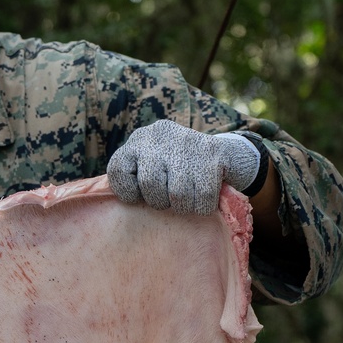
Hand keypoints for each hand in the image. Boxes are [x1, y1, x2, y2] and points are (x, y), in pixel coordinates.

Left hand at [107, 120, 260, 213]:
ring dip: (184, 207)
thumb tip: (116, 204)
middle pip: (149, 184)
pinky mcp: (212, 151)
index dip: (128, 193)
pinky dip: (203, 206)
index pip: (118, 170)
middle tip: (169, 201)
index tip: (140, 197)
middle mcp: (158, 135)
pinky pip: (203, 195)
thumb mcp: (151, 167)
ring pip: (178, 194)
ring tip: (188, 201)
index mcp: (138, 140)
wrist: (226, 153)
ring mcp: (186, 140)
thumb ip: (134, 179)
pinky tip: (205, 200)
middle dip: (160, 201)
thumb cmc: (178, 171)